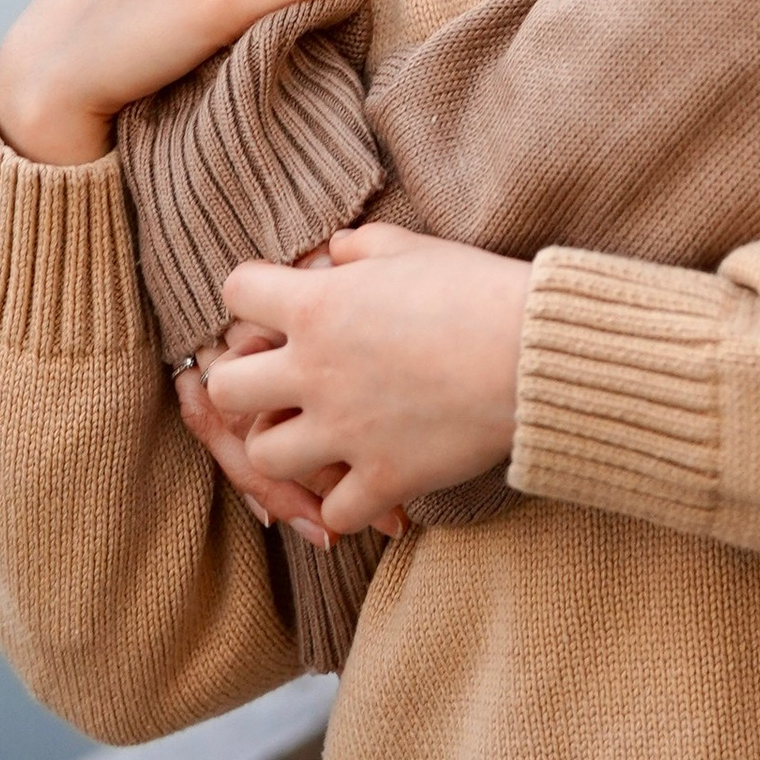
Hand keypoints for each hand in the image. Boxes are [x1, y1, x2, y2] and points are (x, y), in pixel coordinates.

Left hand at [203, 224, 533, 538]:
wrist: (533, 353)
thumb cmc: (476, 289)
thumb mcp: (410, 247)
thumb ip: (358, 248)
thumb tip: (333, 253)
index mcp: (318, 305)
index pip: (235, 292)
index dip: (253, 297)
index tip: (281, 307)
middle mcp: (316, 370)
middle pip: (226, 387)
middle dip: (246, 382)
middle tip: (283, 381)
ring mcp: (345, 430)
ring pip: (265, 456)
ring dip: (287, 446)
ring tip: (320, 435)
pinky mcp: (384, 478)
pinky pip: (334, 512)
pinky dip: (346, 503)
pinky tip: (368, 481)